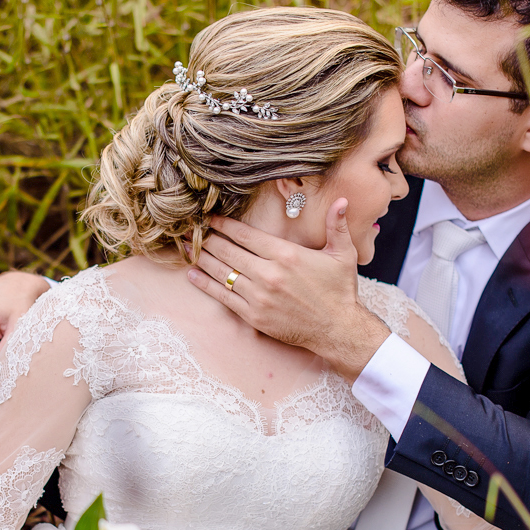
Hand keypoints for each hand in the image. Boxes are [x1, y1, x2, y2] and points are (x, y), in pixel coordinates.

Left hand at [187, 198, 389, 380]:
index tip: (210, 219)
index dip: (224, 225)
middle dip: (207, 239)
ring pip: (222, 273)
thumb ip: (337, 226)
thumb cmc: (340, 291)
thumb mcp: (343, 254)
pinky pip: (223, 297)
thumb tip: (343, 200)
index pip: (245, 235)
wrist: (338, 329)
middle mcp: (268, 273)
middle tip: (191, 230)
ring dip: (202, 258)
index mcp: (285, 254)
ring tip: (186, 248)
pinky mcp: (253, 316)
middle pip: (228, 251)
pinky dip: (205, 285)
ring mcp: (258, 296)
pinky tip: (193, 275)